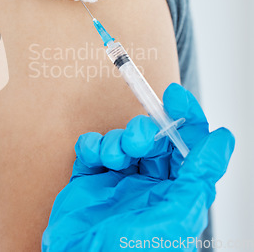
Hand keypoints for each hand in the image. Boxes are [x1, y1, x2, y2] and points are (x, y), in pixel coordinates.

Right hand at [42, 84, 234, 250]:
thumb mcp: (175, 216)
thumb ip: (199, 175)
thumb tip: (223, 138)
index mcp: (174, 195)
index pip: (187, 148)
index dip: (185, 119)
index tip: (176, 96)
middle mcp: (147, 185)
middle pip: (153, 140)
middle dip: (146, 132)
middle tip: (140, 140)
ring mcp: (116, 181)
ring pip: (122, 141)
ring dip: (117, 140)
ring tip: (114, 157)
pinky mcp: (88, 179)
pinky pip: (91, 149)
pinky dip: (91, 146)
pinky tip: (94, 157)